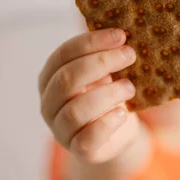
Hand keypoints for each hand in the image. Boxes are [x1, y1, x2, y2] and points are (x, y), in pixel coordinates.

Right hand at [38, 28, 139, 163]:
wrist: (117, 132)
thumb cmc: (108, 92)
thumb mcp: (104, 70)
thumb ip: (105, 53)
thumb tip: (122, 30)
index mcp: (51, 76)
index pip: (64, 54)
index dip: (91, 42)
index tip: (120, 35)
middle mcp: (49, 102)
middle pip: (67, 79)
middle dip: (101, 63)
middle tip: (130, 55)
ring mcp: (61, 128)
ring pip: (76, 109)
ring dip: (108, 94)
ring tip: (130, 87)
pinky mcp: (78, 149)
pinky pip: (87, 139)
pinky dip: (106, 123)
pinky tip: (123, 113)